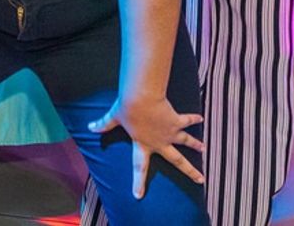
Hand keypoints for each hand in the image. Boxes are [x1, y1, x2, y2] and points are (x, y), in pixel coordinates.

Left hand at [88, 94, 204, 197]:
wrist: (141, 99)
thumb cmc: (126, 109)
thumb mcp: (113, 117)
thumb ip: (103, 124)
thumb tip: (90, 127)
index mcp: (143, 144)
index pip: (139, 167)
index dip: (138, 182)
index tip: (138, 195)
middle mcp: (160, 142)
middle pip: (177, 160)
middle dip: (190, 171)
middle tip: (200, 179)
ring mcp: (170, 132)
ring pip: (186, 142)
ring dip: (195, 145)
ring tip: (204, 149)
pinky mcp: (176, 120)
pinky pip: (187, 120)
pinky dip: (193, 118)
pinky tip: (201, 118)